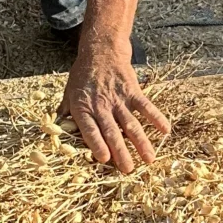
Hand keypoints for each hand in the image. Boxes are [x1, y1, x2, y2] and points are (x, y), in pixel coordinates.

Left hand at [60, 33, 169, 173]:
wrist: (101, 52)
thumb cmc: (82, 76)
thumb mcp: (68, 94)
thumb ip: (66, 114)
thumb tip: (57, 132)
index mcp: (83, 108)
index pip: (90, 129)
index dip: (97, 143)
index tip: (105, 159)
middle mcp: (101, 106)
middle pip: (112, 132)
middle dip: (122, 152)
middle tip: (129, 170)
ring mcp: (118, 99)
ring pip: (131, 124)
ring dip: (141, 142)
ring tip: (149, 159)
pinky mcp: (132, 92)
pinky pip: (146, 106)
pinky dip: (156, 118)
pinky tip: (165, 130)